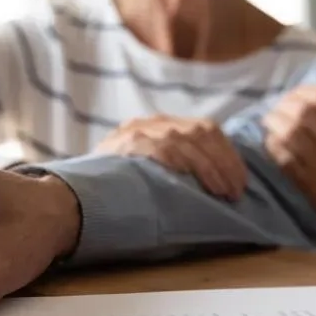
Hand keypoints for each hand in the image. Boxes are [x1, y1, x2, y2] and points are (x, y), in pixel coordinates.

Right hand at [96, 115, 246, 200]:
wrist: (73, 192)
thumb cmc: (122, 189)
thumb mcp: (155, 170)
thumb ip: (182, 166)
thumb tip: (225, 185)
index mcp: (163, 125)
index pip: (208, 129)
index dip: (229, 155)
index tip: (242, 181)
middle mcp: (152, 123)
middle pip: (202, 132)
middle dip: (225, 164)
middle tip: (236, 192)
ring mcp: (137, 130)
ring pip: (184, 140)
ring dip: (209, 168)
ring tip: (222, 192)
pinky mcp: (124, 144)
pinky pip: (159, 147)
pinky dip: (179, 161)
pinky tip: (193, 179)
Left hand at [262, 86, 315, 257]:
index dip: (306, 90)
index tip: (298, 93)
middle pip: (304, 114)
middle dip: (285, 104)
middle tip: (278, 104)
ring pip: (291, 135)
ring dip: (274, 122)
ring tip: (269, 118)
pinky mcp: (307, 185)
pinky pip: (283, 158)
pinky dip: (272, 145)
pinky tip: (270, 139)